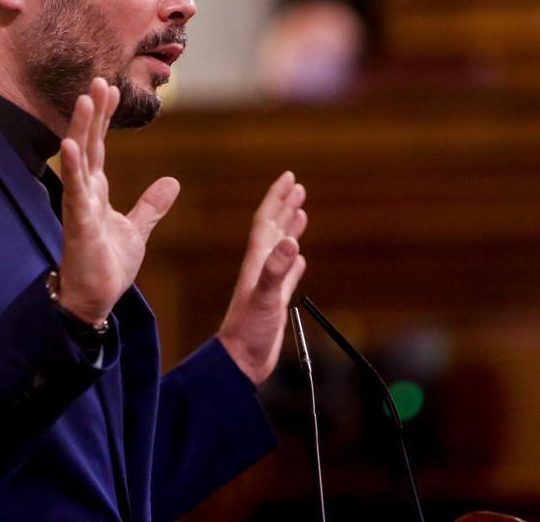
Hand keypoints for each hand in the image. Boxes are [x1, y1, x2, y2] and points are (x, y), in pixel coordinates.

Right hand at [58, 77, 179, 325]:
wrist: (94, 301)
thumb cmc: (107, 266)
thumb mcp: (137, 229)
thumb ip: (151, 205)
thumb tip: (171, 182)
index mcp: (98, 193)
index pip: (101, 148)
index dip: (106, 119)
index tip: (111, 88)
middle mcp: (85, 194)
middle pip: (90, 145)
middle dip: (94, 113)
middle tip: (98, 79)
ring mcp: (80, 208)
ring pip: (81, 161)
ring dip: (82, 129)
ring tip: (86, 99)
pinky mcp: (80, 225)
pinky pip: (75, 192)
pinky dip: (74, 168)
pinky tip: (72, 144)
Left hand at [217, 171, 307, 384]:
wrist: (238, 362)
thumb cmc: (246, 332)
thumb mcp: (263, 299)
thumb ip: (276, 271)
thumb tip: (292, 243)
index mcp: (256, 262)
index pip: (267, 221)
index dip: (277, 198)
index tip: (289, 177)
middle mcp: (261, 268)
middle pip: (274, 228)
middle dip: (285, 205)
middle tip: (298, 186)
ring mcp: (268, 284)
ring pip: (281, 248)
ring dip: (290, 228)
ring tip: (300, 211)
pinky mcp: (274, 301)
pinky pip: (287, 274)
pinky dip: (294, 262)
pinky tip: (300, 258)